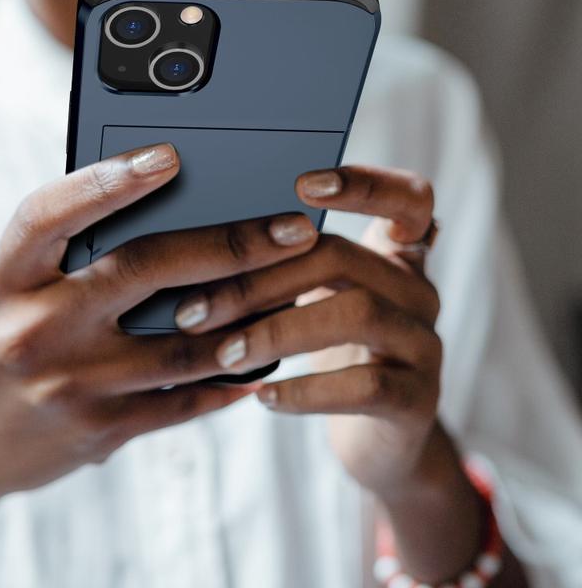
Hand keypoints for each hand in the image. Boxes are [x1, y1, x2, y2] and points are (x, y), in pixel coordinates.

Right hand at [0, 143, 320, 507]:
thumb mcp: (9, 288)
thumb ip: (67, 253)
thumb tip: (164, 206)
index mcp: (6, 277)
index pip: (51, 213)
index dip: (108, 180)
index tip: (170, 155)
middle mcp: (32, 327)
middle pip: (143, 269)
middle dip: (231, 245)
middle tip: (293, 228)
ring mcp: (67, 386)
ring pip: (182, 345)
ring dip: (250, 315)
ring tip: (298, 287)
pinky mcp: (97, 432)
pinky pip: (180, 402)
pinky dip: (229, 378)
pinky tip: (265, 357)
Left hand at [173, 165, 442, 497]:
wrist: (373, 438)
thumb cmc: (327, 353)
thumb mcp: (311, 300)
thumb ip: (284, 265)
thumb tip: (196, 246)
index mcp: (393, 254)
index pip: (407, 197)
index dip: (364, 184)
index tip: (302, 184)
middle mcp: (417, 290)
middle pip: (343, 257)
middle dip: (260, 279)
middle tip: (195, 309)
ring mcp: (425, 344)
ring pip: (357, 314)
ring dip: (277, 332)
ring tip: (224, 354)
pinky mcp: (420, 400)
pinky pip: (366, 385)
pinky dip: (307, 391)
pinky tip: (264, 396)